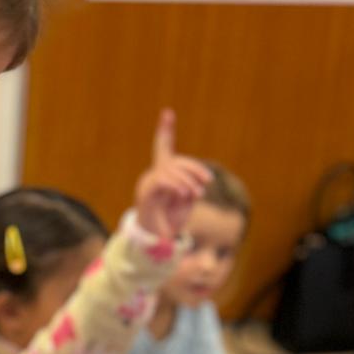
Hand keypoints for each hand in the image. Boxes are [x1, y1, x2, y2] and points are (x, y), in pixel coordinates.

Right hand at [133, 109, 211, 240]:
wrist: (158, 241)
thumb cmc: (171, 221)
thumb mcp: (186, 201)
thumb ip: (190, 186)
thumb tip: (195, 183)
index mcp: (163, 173)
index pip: (164, 147)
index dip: (165, 130)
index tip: (167, 112)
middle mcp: (153, 175)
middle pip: (175, 160)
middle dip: (194, 169)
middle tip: (207, 182)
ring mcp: (147, 183)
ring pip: (171, 170)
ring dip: (187, 181)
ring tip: (194, 194)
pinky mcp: (146, 192)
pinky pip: (163, 180)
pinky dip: (176, 185)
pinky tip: (184, 194)